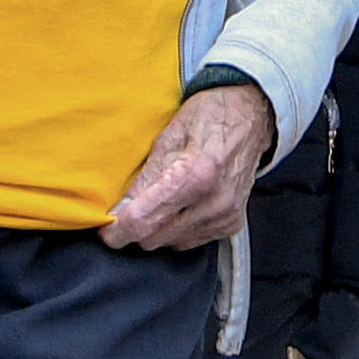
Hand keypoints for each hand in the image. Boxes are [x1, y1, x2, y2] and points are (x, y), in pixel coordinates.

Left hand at [107, 82, 278, 252]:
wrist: (251, 115)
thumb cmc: (209, 117)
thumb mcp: (168, 138)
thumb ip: (143, 179)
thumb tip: (119, 212)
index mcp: (196, 174)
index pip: (144, 221)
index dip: (117, 231)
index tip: (106, 231)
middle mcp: (215, 201)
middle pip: (154, 238)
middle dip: (138, 226)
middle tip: (135, 205)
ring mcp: (226, 215)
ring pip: (170, 243)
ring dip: (159, 228)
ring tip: (165, 198)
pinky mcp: (232, 224)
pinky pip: (190, 241)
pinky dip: (179, 228)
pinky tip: (184, 204)